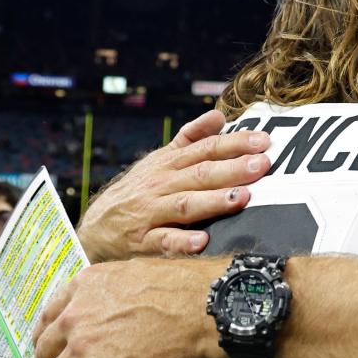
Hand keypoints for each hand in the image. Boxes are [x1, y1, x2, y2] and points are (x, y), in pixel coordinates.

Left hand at [22, 256, 233, 357]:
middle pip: (47, 351)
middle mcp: (77, 317)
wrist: (207, 310)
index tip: (41, 348)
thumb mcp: (140, 273)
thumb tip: (118, 309)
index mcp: (87, 287)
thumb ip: (115, 292)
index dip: (43, 336)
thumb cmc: (187, 289)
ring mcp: (85, 351)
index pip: (52, 315)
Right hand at [77, 110, 270, 261]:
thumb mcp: (159, 160)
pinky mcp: (143, 241)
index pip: (205, 148)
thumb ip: (190, 138)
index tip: (263, 141)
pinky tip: (202, 242)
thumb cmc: (138, 191)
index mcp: (168, 164)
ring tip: (241, 198)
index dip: (234, 144)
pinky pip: (163, 241)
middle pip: (200, 174)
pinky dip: (182, 242)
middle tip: (262, 165)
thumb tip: (219, 115)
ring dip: (214, 201)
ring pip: (185, 205)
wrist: (95, 227)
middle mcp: (161, 185)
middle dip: (233, 169)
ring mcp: (151, 212)